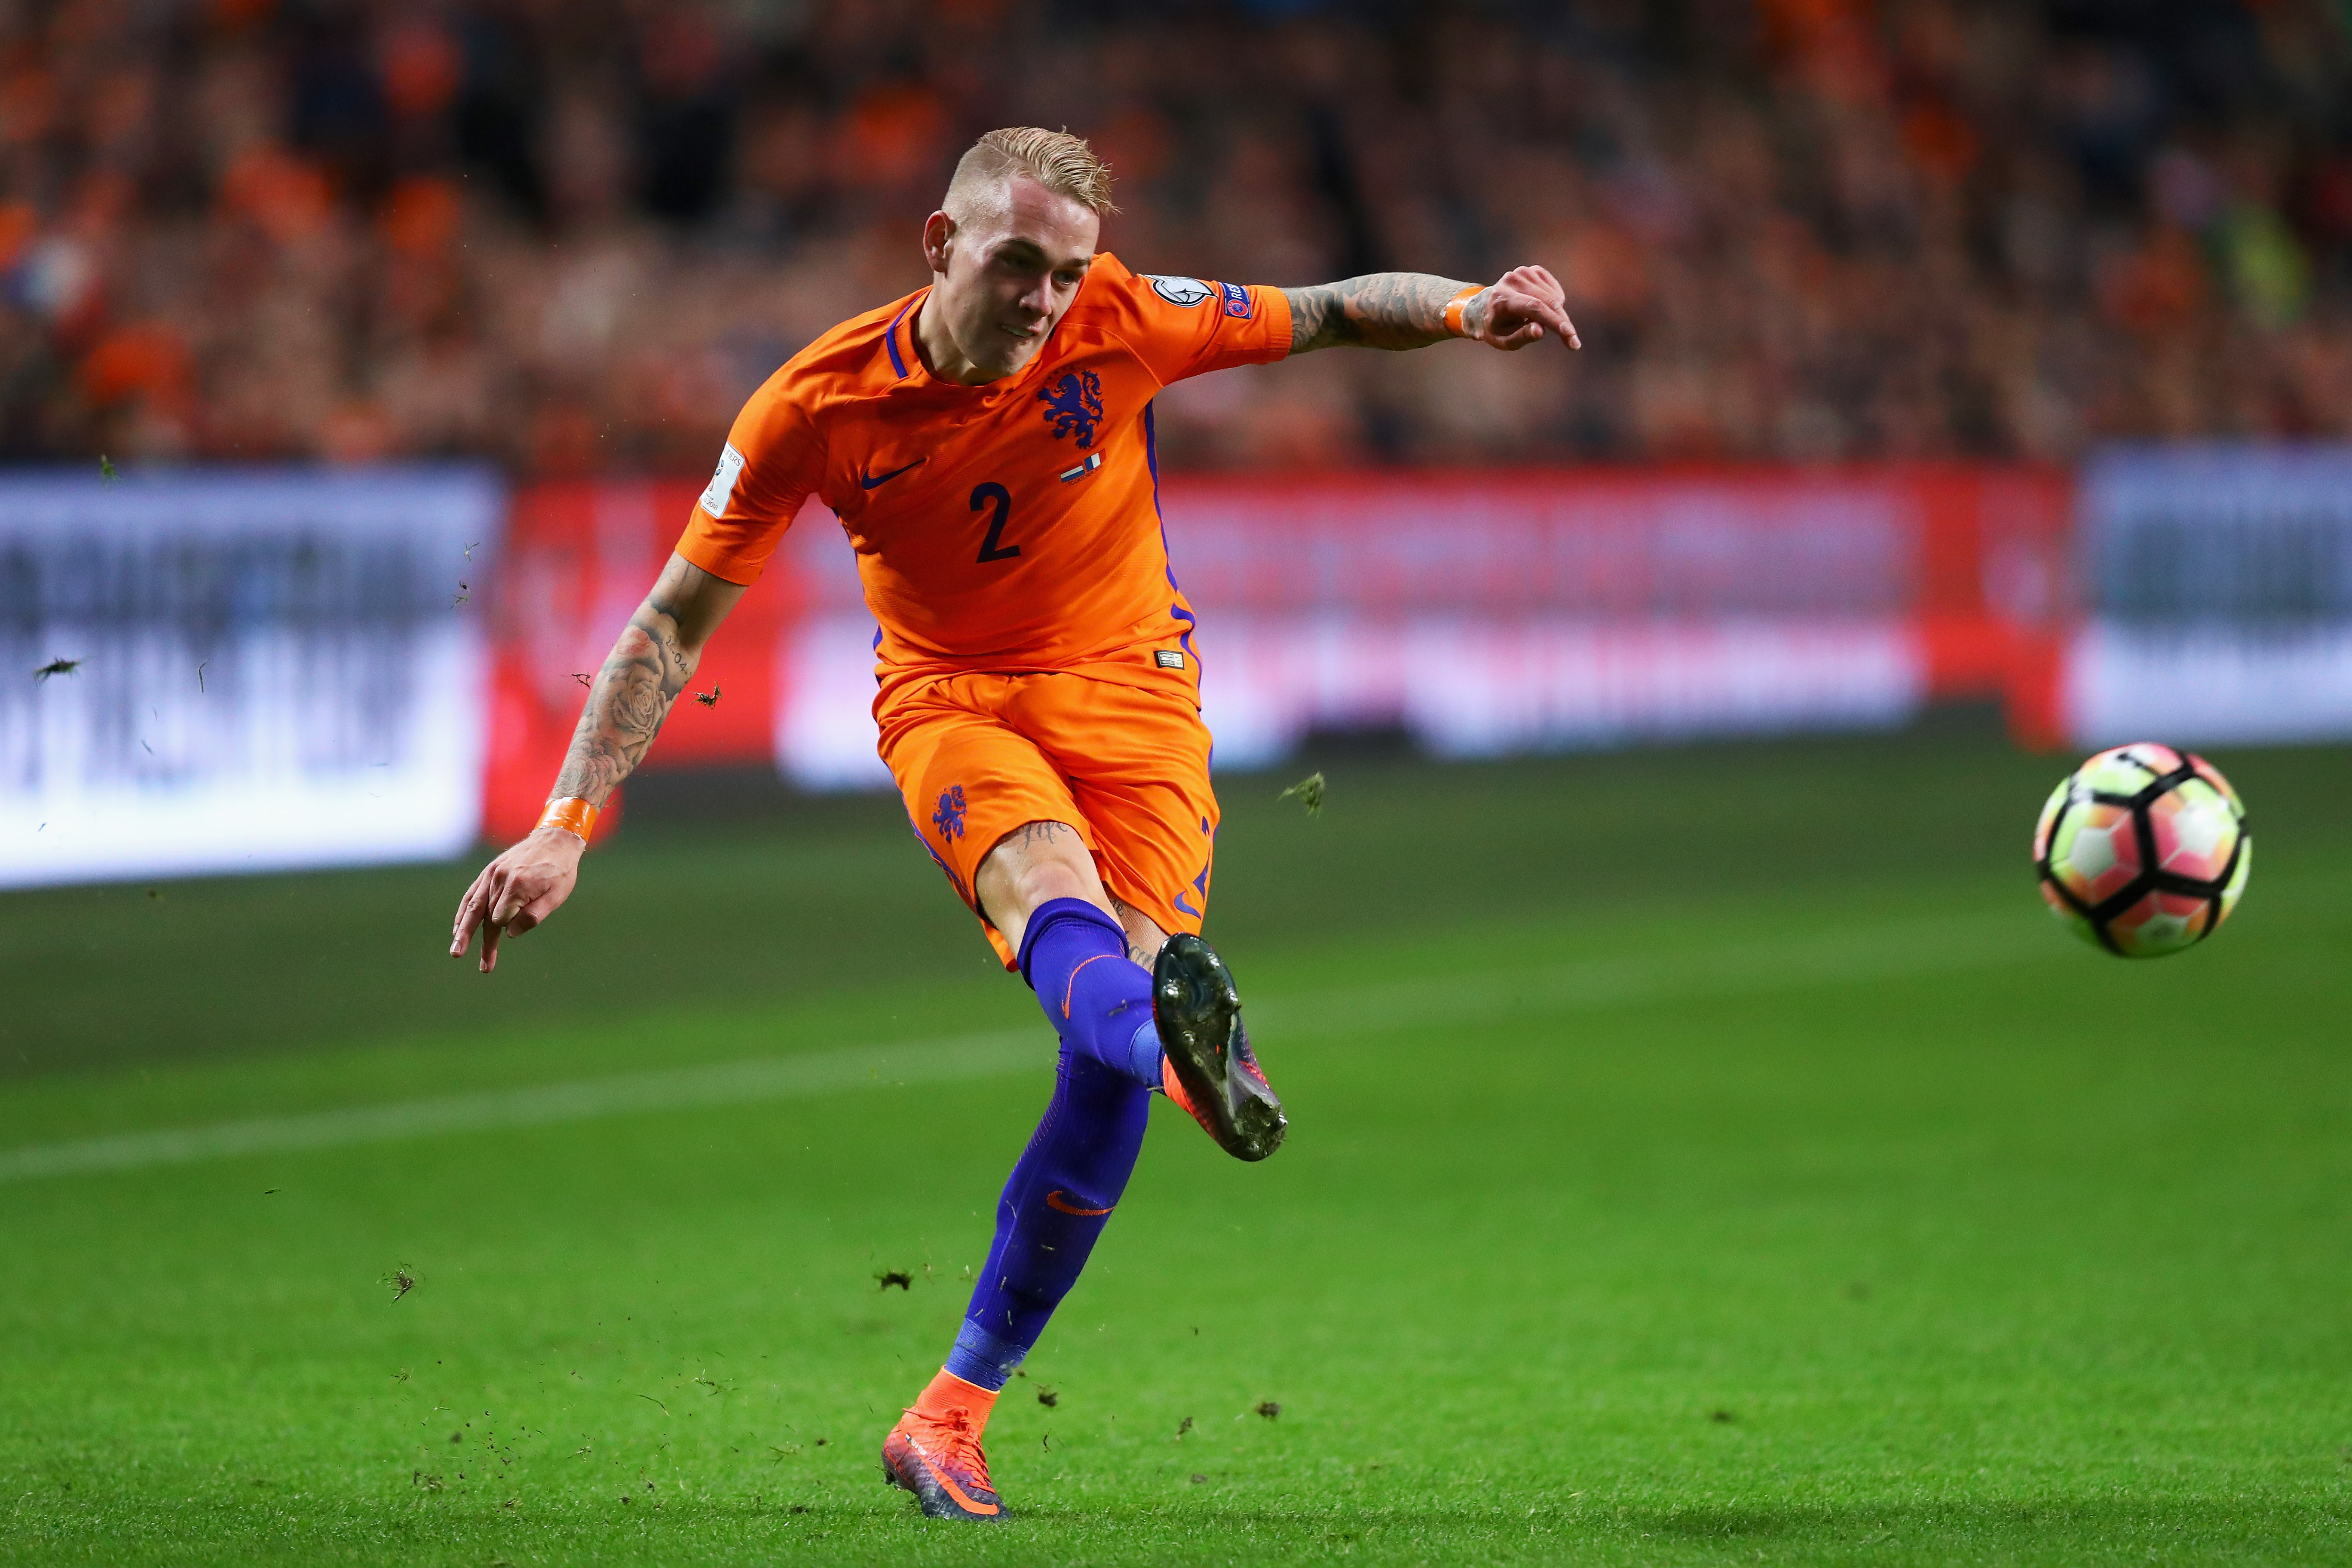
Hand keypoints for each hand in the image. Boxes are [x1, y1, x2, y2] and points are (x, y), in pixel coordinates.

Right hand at [450, 826, 585, 973]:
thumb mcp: (557, 896)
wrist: (555, 840)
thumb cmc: (560, 870)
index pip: (502, 919)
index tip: (524, 919)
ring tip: (457, 951)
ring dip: (464, 932)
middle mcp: (499, 879)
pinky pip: (472, 895)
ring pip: (474, 908)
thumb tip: (510, 934)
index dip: (511, 926)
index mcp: (517, 885)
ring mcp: (491, 875)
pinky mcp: (489, 872)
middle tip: (483, 968)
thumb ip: (533, 916)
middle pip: (486, 918)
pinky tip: (457, 929)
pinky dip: (463, 913)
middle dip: (484, 944)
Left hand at [1470, 265, 1580, 350]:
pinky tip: (1541, 310)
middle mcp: (1512, 281)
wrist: (1486, 306)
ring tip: (1537, 323)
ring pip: (1554, 298)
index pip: (1534, 307)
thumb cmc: (1496, 328)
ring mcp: (1524, 273)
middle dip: (1563, 323)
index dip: (1554, 321)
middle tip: (1573, 343)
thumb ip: (1521, 336)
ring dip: (1556, 315)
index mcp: (1502, 299)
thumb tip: (1540, 331)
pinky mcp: (1534, 270)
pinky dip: (1554, 304)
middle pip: (1548, 302)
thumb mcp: (1503, 340)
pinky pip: (1555, 291)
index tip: (1570, 336)